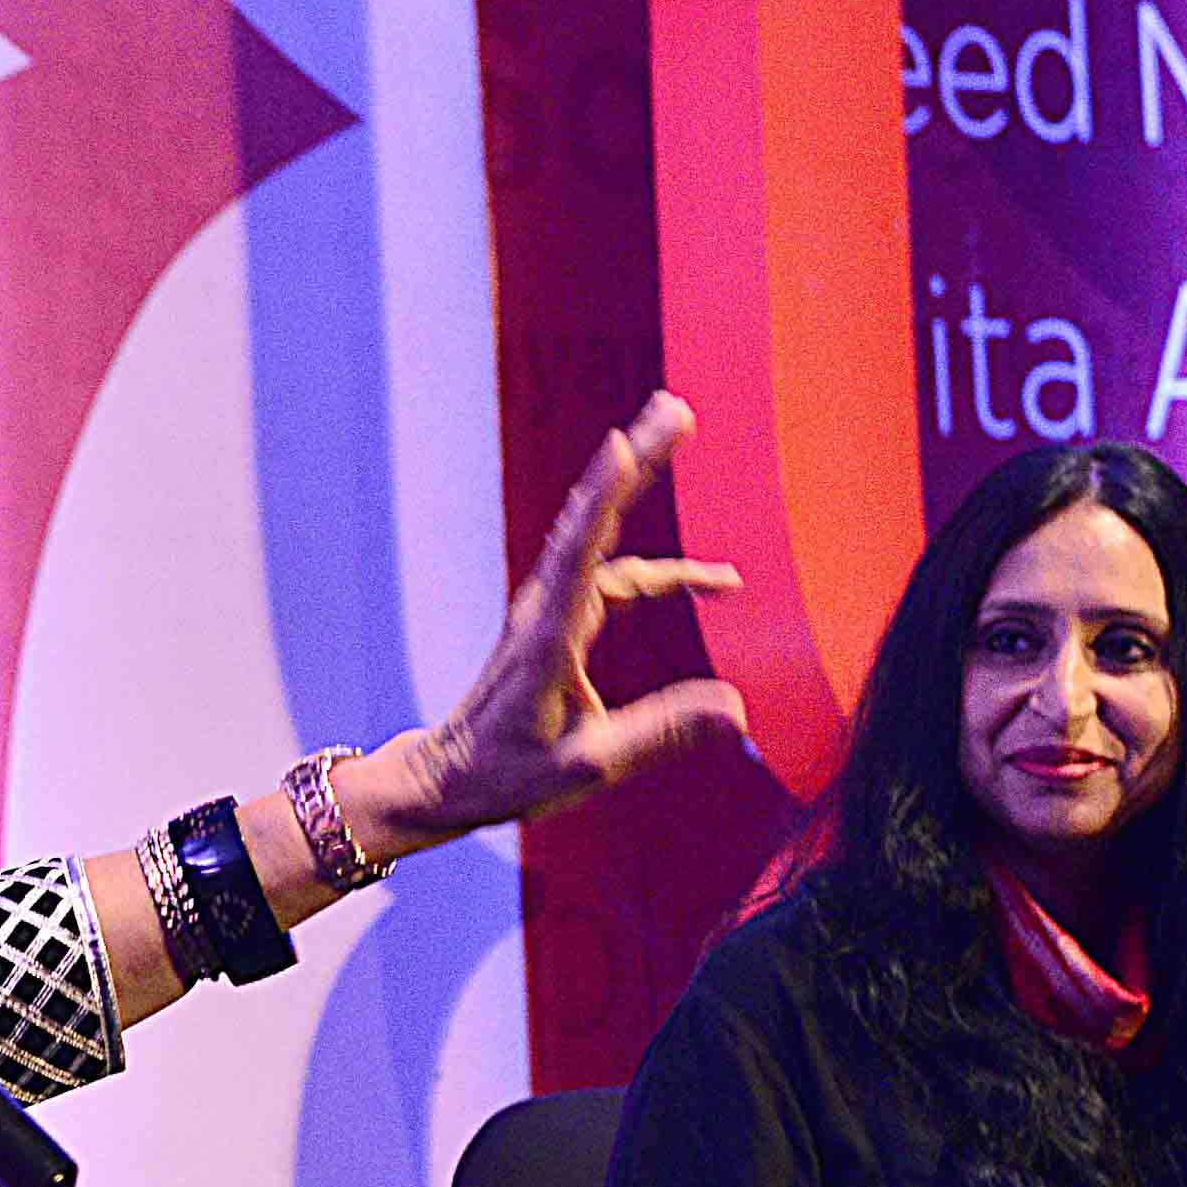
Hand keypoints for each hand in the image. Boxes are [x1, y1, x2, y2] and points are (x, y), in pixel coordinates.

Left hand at [349, 392, 744, 845]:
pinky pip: (613, 575)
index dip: (602, 498)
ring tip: (683, 433)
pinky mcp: (560, 621)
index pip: (579, 553)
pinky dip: (662, 572)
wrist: (448, 777)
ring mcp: (551, 610)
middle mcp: (546, 609)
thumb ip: (660, 735)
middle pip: (595, 519)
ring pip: (603, 536)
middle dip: (638, 460)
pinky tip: (712, 585)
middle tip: (677, 409)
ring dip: (641, 484)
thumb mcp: (586, 767)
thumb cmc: (506, 776)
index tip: (623, 445)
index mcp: (548, 638)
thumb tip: (738, 712)